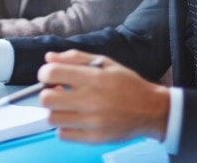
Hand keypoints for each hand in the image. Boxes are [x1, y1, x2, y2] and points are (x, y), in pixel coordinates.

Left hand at [38, 50, 169, 143]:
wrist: (151, 109)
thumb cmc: (127, 83)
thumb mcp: (104, 63)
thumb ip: (75, 58)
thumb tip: (48, 58)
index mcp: (93, 77)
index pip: (52, 74)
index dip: (44, 74)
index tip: (50, 76)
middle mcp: (91, 100)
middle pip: (47, 99)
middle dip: (47, 94)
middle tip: (57, 93)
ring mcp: (93, 122)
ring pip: (53, 119)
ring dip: (55, 111)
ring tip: (66, 107)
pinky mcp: (95, 138)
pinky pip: (63, 135)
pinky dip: (64, 127)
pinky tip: (74, 120)